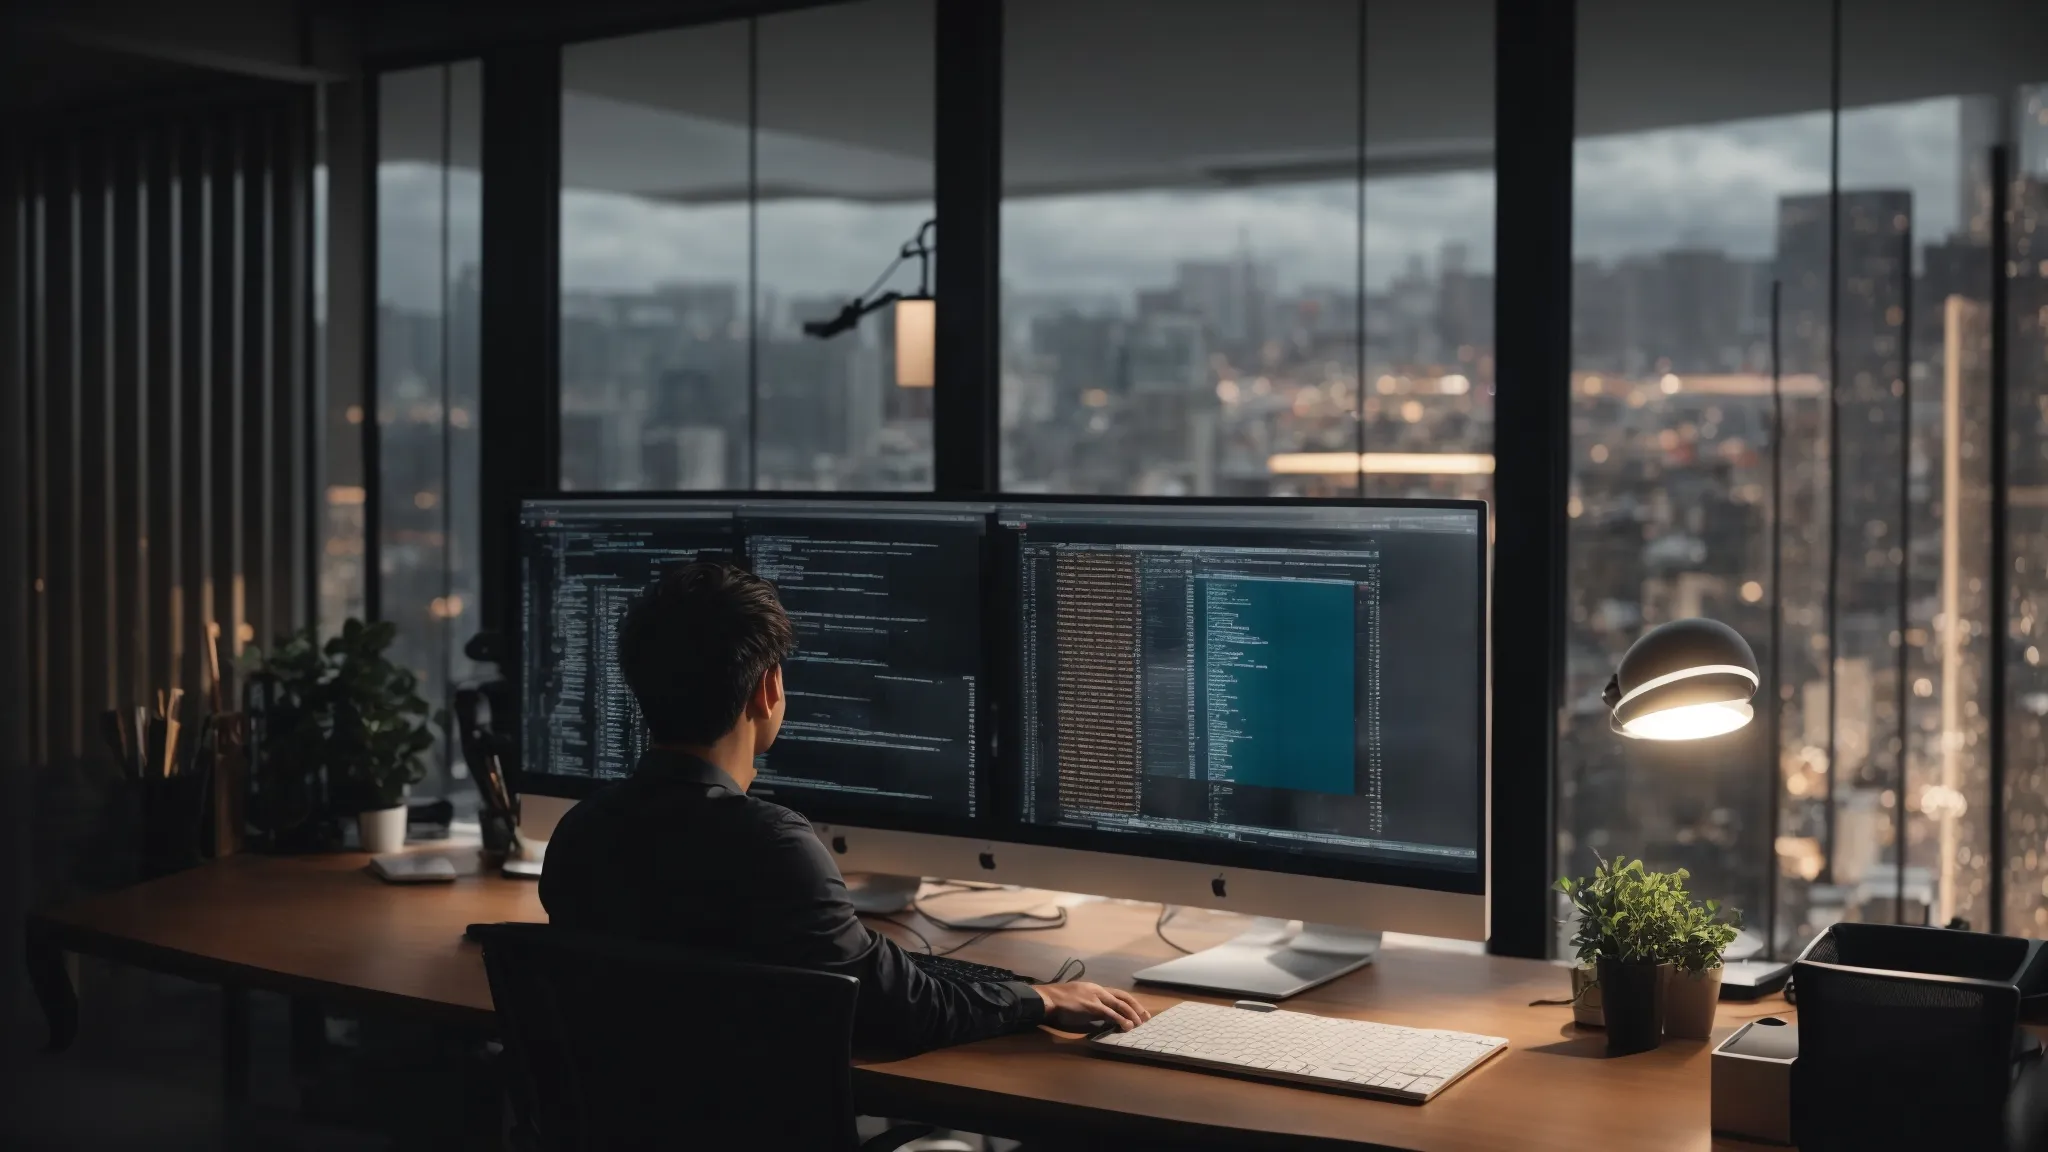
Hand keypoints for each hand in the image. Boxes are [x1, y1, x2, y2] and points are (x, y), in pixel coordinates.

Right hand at [1034, 981, 1151, 1032]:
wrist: (1046, 999)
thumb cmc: (1057, 1002)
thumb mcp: (1077, 1001)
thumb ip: (1090, 1007)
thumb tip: (1100, 1017)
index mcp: (1094, 988)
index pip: (1117, 994)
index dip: (1130, 1002)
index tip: (1139, 1010)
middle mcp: (1097, 990)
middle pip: (1123, 997)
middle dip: (1136, 1007)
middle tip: (1146, 1017)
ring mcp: (1095, 997)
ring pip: (1119, 1004)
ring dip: (1131, 1014)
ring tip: (1140, 1024)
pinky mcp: (1091, 1006)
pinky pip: (1110, 1013)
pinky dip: (1121, 1019)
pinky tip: (1127, 1026)